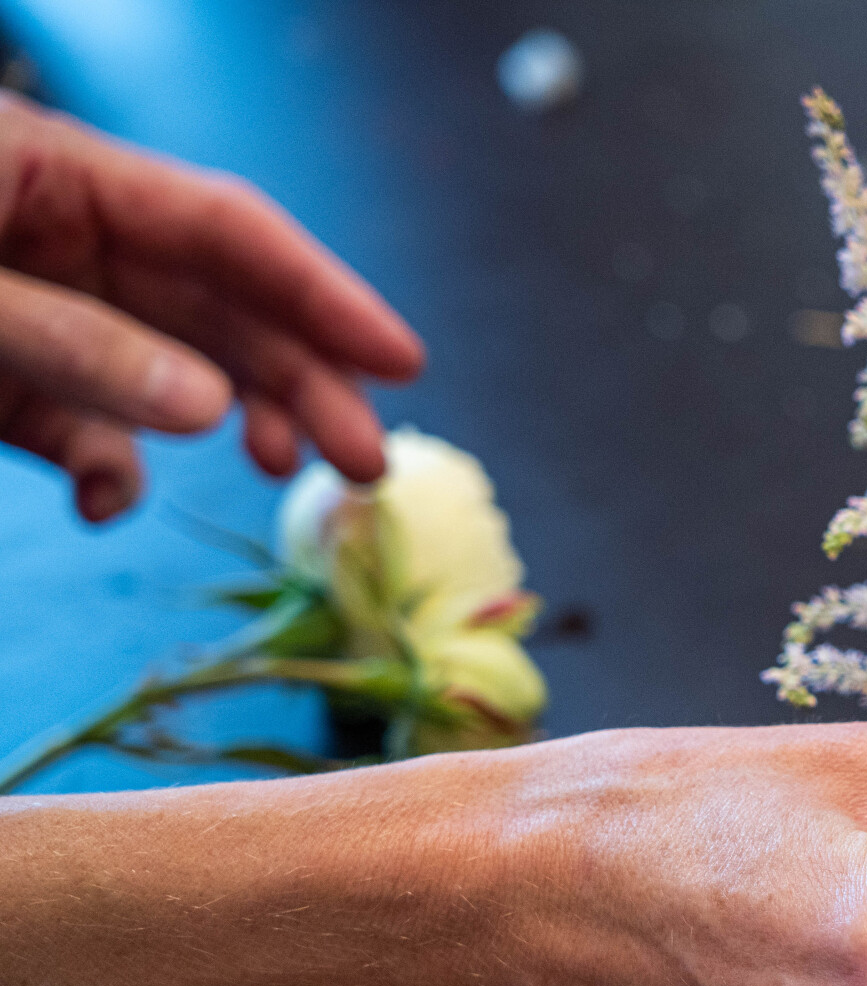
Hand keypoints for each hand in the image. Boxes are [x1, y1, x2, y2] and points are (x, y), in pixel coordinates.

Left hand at [0, 93, 423, 520]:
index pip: (225, 230)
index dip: (321, 294)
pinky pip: (80, 432)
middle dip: (302, 381)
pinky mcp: (7, 387)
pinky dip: (107, 474)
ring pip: (171, 370)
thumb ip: (74, 344)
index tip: (403, 360)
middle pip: (219, 308)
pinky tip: (104, 503)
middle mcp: (62, 242)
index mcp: (56, 176)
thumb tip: (211, 408)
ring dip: (233, 421)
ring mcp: (40, 316)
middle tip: (367, 461)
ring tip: (284, 470)